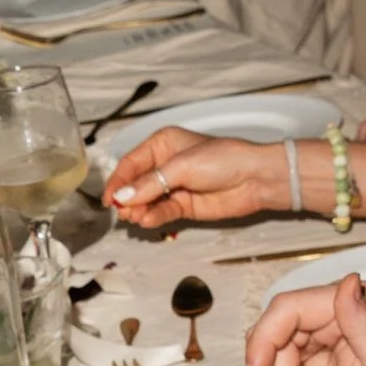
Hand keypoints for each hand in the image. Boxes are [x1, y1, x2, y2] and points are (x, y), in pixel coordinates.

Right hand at [101, 128, 290, 230]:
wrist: (256, 179)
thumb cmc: (224, 159)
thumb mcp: (183, 166)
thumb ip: (150, 183)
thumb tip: (122, 196)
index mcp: (162, 144)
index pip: (130, 163)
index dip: (117, 181)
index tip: (109, 198)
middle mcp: (164, 165)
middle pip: (135, 185)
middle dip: (127, 199)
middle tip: (124, 212)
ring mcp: (173, 187)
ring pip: (146, 201)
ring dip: (139, 211)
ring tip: (137, 218)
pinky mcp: (183, 206)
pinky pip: (161, 212)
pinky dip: (153, 217)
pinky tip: (148, 221)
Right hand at [244, 270, 365, 365]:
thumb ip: (365, 322)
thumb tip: (348, 283)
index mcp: (348, 303)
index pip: (289, 308)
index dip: (265, 337)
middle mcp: (328, 312)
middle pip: (273, 330)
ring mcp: (314, 335)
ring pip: (268, 350)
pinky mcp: (304, 357)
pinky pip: (272, 365)